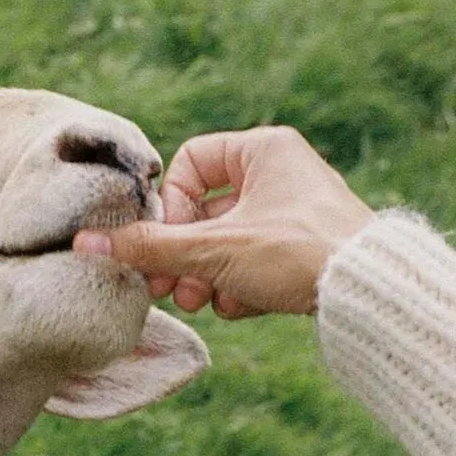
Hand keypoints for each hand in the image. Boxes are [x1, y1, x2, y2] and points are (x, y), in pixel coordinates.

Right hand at [71, 125, 371, 316]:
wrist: (371, 295)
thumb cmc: (298, 253)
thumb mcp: (215, 249)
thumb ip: (149, 247)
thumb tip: (84, 242)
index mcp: (264, 149)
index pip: (191, 163)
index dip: (172, 208)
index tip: (169, 243)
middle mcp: (281, 172)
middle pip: (206, 211)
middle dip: (184, 255)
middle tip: (170, 288)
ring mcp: (295, 212)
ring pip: (229, 241)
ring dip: (208, 276)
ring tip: (204, 302)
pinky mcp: (305, 249)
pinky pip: (256, 262)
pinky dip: (242, 286)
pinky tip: (242, 307)